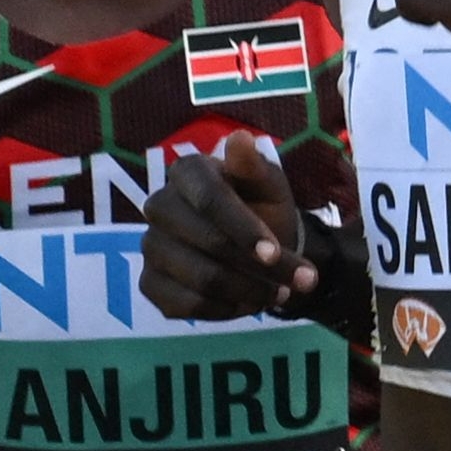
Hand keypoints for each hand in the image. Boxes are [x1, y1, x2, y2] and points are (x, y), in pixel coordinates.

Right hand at [140, 129, 315, 320]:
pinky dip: (226, 310)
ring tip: (281, 292)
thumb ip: (255, 168)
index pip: (211, 200)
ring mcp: (150, 246)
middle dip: (262, 268)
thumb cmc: (263, 208)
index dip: (245, 229)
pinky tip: (249, 303)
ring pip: (202, 279)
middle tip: (301, 281)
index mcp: (187, 173)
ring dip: (251, 292)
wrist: (259, 248)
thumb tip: (240, 139)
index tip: (275, 254)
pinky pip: (185, 307)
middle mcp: (159, 206)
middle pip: (210, 244)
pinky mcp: (149, 283)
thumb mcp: (270, 187)